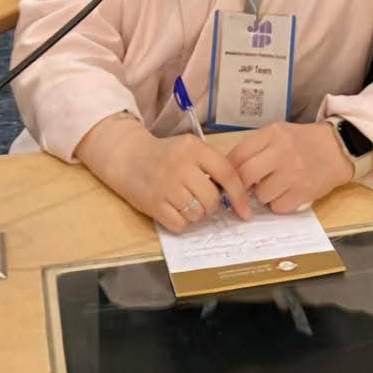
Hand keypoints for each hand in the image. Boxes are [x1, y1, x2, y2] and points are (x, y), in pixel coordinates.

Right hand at [75, 114, 252, 232]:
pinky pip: (179, 224)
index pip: (227, 173)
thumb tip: (234, 194)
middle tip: (201, 199)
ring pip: (197, 214)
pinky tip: (173, 209)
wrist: (127, 157)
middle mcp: (180, 165)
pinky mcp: (153, 203)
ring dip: (195, 214)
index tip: (245, 212)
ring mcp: (166, 185)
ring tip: (185, 202)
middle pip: (212, 199)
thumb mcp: (189, 150)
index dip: (239, 195)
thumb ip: (211, 166)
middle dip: (211, 205)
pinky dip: (180, 222)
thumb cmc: (164, 155)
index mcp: (194, 148)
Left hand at [227, 121, 353, 213]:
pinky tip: (287, 192)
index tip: (227, 177)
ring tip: (275, 185)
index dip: (228, 169)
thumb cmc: (303, 141)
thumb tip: (229, 169)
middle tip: (244, 187)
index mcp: (273, 134)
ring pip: (261, 195)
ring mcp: (293, 173)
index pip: (238, 154)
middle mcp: (282, 152)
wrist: (338, 148)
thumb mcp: (278, 133)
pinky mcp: (303, 192)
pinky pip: (278, 207)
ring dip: (263, 194)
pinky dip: (279, 203)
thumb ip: (255, 146)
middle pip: (244, 176)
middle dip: (241, 186)